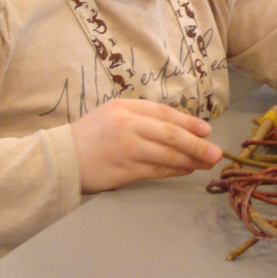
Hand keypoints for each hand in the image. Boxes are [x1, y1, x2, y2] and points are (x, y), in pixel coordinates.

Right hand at [71, 98, 222, 192]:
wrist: (60, 159)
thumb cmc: (89, 136)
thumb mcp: (112, 114)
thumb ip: (141, 117)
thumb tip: (179, 128)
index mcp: (125, 107)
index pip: (164, 114)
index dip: (189, 122)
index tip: (206, 131)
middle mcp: (127, 125)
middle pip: (171, 134)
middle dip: (196, 144)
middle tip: (216, 152)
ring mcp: (126, 148)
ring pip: (167, 154)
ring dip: (190, 159)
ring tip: (205, 163)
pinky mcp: (124, 170)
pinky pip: (156, 170)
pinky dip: (174, 170)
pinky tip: (186, 170)